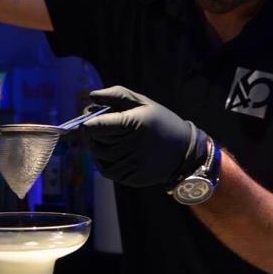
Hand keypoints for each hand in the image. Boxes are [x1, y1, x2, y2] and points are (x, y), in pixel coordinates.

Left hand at [82, 86, 208, 187]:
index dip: (88, 123)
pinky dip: (104, 162)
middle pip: (96, 141)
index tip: (87, 121)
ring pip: (99, 157)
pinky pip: (107, 171)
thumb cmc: (160, 121)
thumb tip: (91, 96)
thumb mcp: (143, 102)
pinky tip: (112, 154)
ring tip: (108, 140)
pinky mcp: (133, 178)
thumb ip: (116, 95)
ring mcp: (133, 164)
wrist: (184, 150)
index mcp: (136, 123)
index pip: (98, 126)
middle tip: (101, 128)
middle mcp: (134, 146)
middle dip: (93, 133)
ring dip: (97, 147)